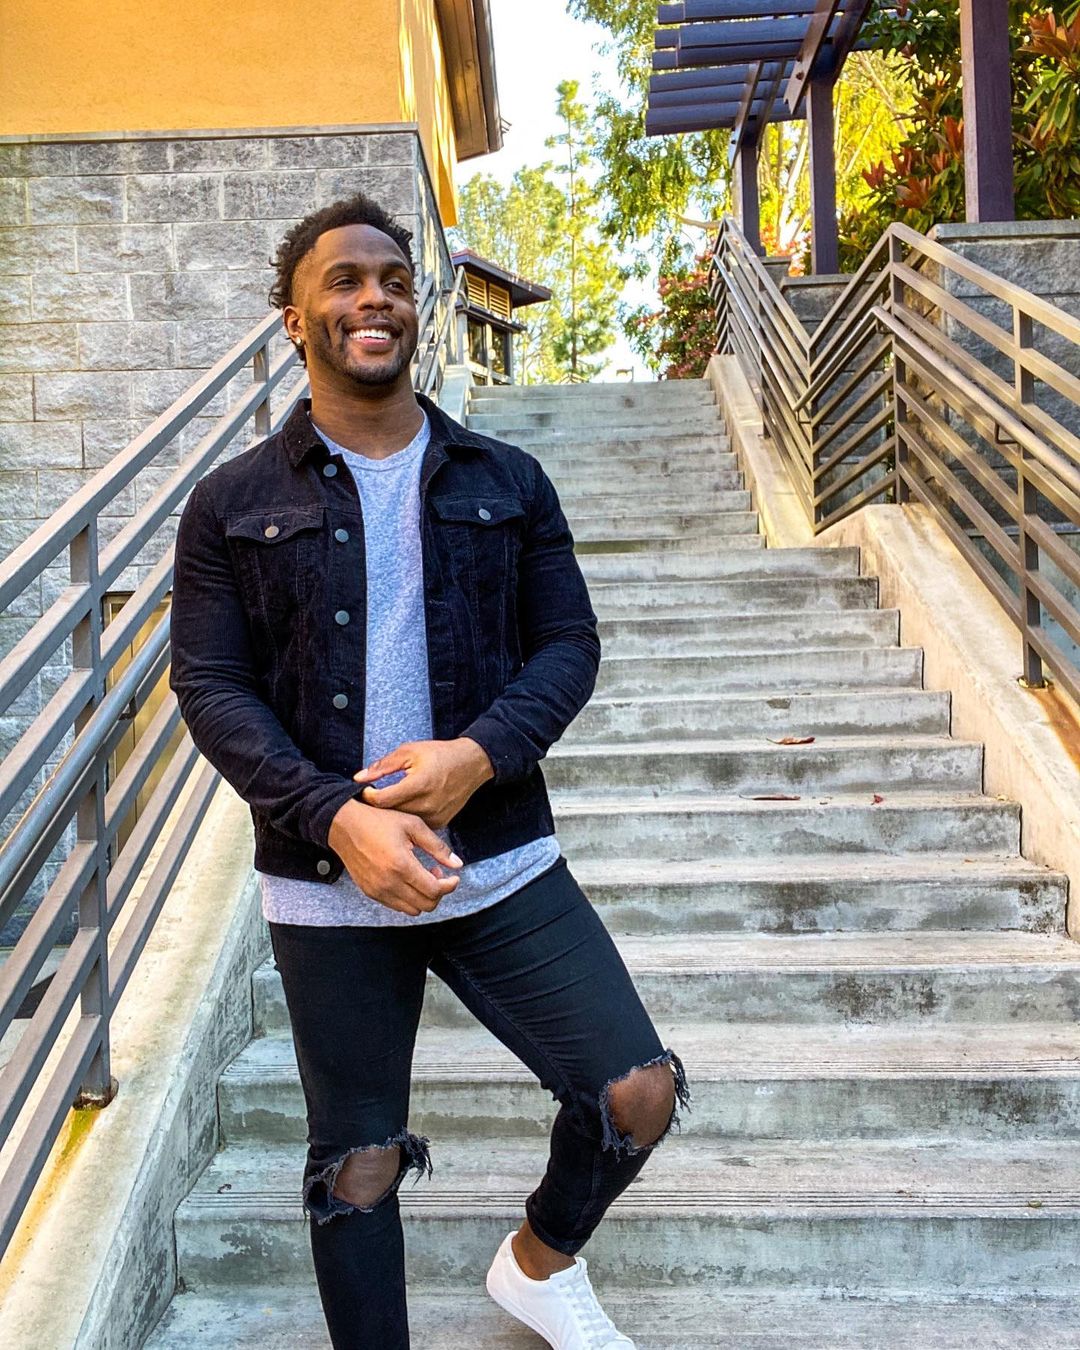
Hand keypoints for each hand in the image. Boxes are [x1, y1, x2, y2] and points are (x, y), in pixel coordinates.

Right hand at [327, 798, 462, 916]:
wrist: (344, 825)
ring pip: (412, 910)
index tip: (454, 877)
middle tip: (437, 872)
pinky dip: (409, 898)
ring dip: (423, 897)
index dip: (450, 886)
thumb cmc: (379, 821)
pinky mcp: (370, 893)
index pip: (435, 891)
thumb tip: (458, 864)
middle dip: (439, 891)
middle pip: (426, 905)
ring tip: (422, 875)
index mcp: (402, 866)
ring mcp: (378, 891)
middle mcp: (389, 883)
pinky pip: (397, 906)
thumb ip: (437, 846)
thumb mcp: (413, 825)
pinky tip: (408, 879)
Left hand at [352, 737, 494, 828]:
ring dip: (391, 814)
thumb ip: (383, 765)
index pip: (382, 799)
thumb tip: (359, 777)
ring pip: (402, 821)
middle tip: (371, 797)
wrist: (471, 764)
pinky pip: (415, 824)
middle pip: (390, 812)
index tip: (365, 789)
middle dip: (378, 805)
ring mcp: (435, 816)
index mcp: (419, 784)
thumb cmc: (440, 755)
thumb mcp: (410, 752)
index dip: (368, 795)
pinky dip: (406, 817)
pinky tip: (403, 808)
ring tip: (386, 803)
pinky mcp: (439, 823)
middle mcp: (427, 804)